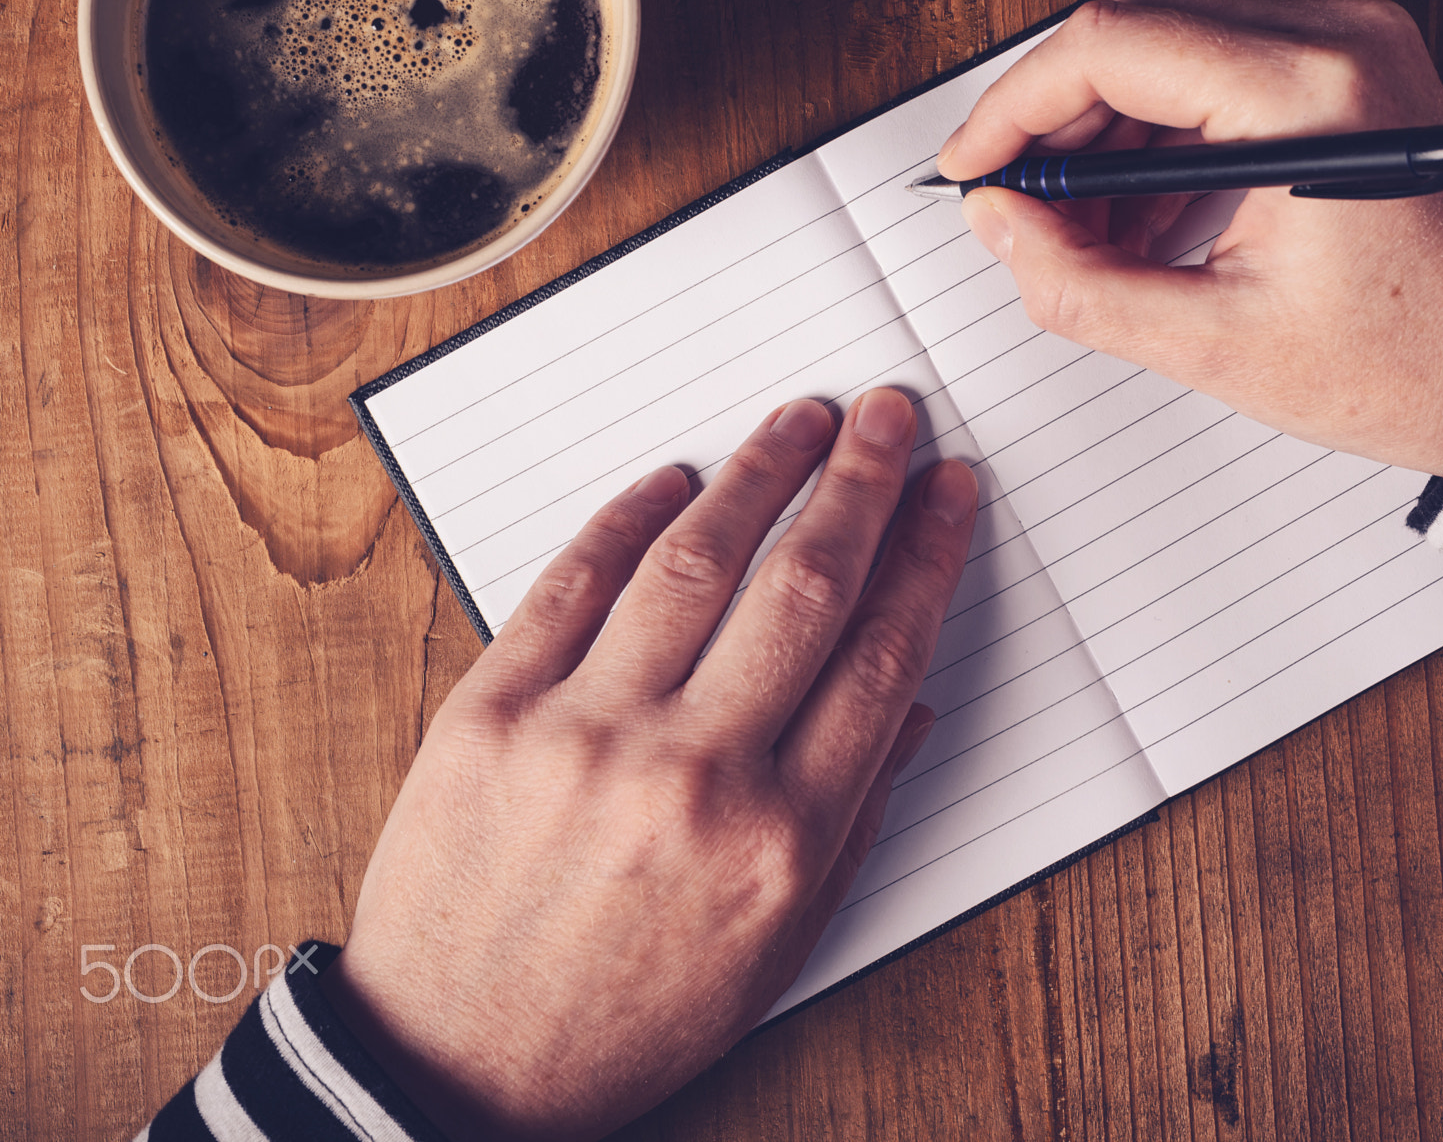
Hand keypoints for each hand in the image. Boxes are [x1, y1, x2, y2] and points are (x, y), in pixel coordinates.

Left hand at [322, 390, 977, 1139]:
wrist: (455, 1066)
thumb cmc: (627, 1016)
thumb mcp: (777, 948)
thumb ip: (854, 822)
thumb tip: (907, 705)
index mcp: (781, 843)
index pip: (880, 659)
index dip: (926, 556)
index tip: (949, 494)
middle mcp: (693, 776)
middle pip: (803, 590)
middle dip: (860, 484)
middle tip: (887, 416)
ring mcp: (586, 736)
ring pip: (694, 564)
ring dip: (759, 474)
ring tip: (799, 421)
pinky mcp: (491, 714)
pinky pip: (572, 584)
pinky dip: (627, 518)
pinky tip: (674, 480)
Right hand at [938, 0, 1442, 474]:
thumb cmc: (1409, 370)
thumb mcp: (1216, 345)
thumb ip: (1079, 283)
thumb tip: (999, 221)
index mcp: (1308, 96)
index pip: (1109, 47)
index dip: (1015, 107)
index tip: (973, 167)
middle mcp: (1341, 40)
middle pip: (1137, 34)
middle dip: (1060, 125)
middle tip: (1019, 212)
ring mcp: (1359, 45)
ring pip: (1176, 49)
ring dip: (1112, 135)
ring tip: (1084, 239)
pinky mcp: (1363, 69)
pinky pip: (1228, 72)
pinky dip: (1169, 137)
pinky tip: (1146, 224)